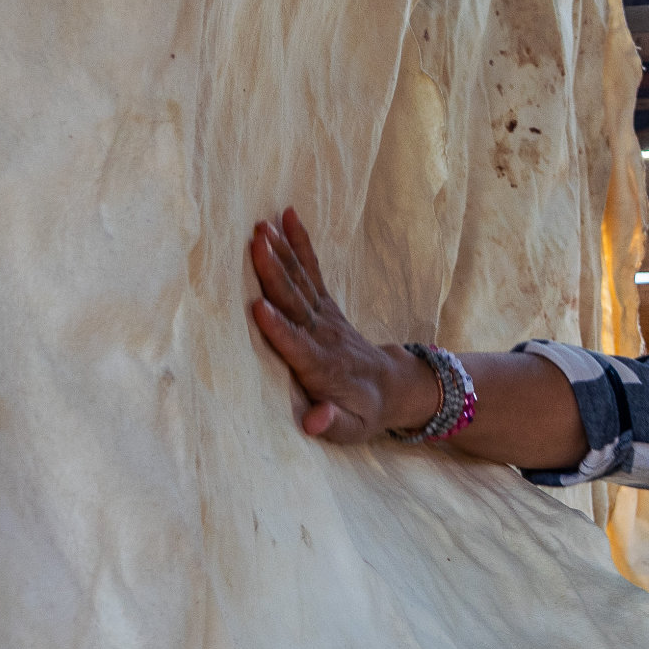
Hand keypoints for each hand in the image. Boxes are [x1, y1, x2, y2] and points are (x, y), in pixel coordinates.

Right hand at [247, 209, 436, 440]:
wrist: (393, 386)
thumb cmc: (363, 412)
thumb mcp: (353, 431)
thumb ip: (332, 426)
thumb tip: (315, 421)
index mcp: (323, 368)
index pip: (297, 346)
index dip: (278, 329)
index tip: (257, 307)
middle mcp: (323, 336)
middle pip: (296, 303)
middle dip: (274, 275)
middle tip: (255, 245)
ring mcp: (325, 316)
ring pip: (300, 282)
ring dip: (281, 253)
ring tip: (262, 227)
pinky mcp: (325, 304)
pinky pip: (312, 271)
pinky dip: (300, 243)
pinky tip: (286, 217)